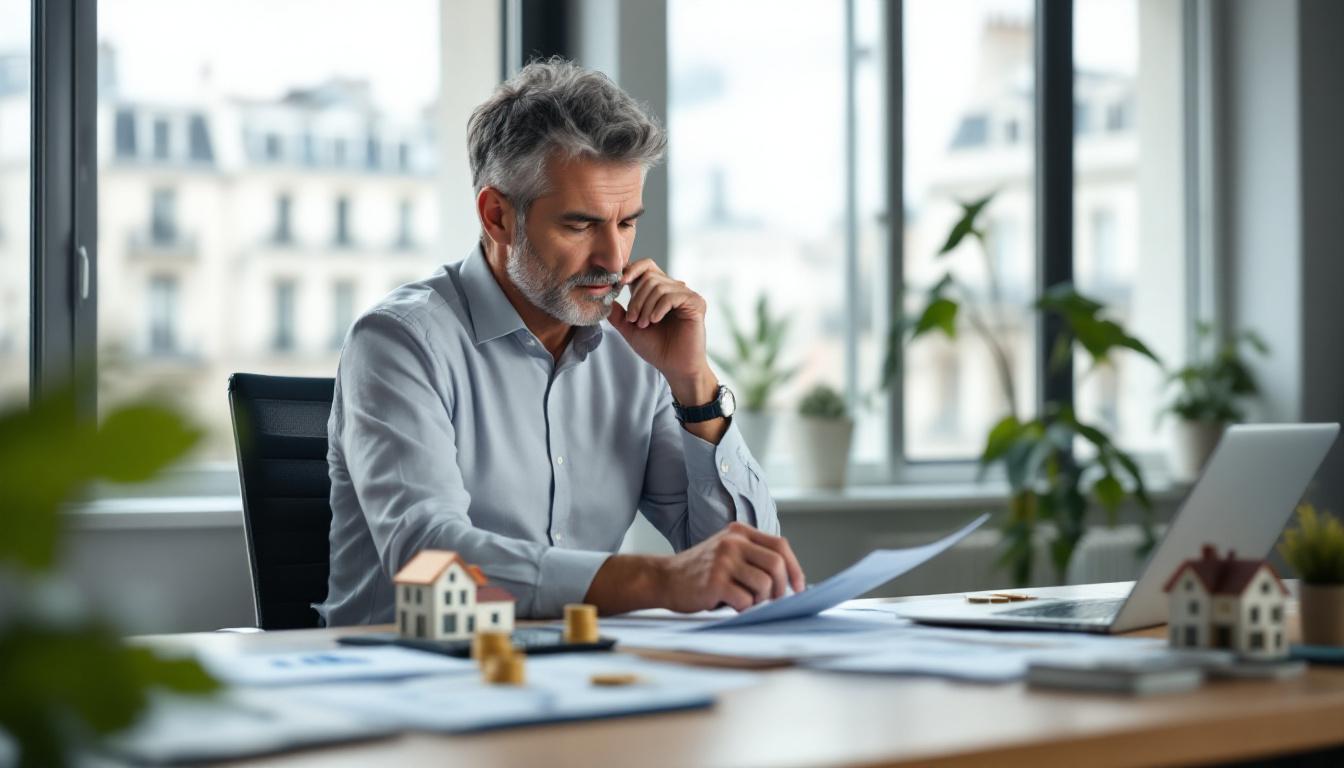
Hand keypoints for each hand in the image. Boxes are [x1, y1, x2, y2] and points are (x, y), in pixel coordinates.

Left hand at [607, 259, 710, 390]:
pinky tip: (655, 321)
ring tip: (644, 324)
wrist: (674, 367)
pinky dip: (659, 308)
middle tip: (633, 319)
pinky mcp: (696, 302)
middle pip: (649, 276)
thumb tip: (605, 296)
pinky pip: (671, 295)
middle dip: (636, 298)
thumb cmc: (656, 349)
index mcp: (659, 292)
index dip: (631, 270)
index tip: (618, 283)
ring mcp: (686, 295)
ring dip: (645, 306)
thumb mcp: (630, 328)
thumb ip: (618, 312)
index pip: (646, 266)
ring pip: (658, 286)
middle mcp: (674, 289)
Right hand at [657, 522, 805, 612]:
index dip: (794, 569)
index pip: (780, 546)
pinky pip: (745, 601)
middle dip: (780, 588)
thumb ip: (753, 557)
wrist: (663, 578)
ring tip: (743, 600)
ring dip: (759, 600)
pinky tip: (729, 604)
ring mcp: (723, 560)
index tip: (799, 588)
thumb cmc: (701, 572)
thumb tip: (789, 581)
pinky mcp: (714, 581)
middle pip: (776, 565)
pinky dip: (742, 609)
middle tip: (772, 601)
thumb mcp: (727, 553)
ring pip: (764, 585)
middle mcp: (733, 542)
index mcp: (739, 532)